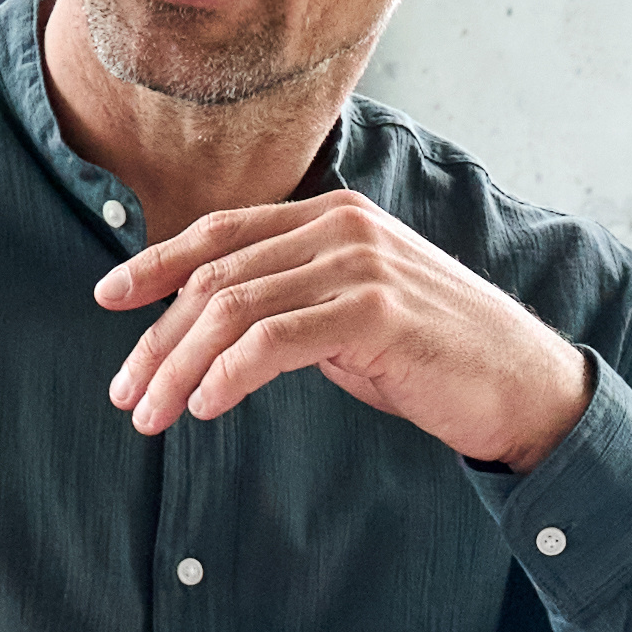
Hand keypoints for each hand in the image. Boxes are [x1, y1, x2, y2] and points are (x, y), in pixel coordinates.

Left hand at [97, 193, 592, 470]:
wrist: (523, 384)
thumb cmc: (434, 357)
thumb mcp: (350, 316)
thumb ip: (292, 304)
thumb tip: (212, 334)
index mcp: (332, 216)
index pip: (222, 231)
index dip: (157, 262)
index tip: (107, 299)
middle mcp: (342, 226)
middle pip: (216, 276)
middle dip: (158, 338)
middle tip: (126, 394)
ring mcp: (360, 265)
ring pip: (234, 310)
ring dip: (180, 367)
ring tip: (154, 415)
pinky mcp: (376, 312)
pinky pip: (276, 341)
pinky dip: (229, 375)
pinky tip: (206, 407)